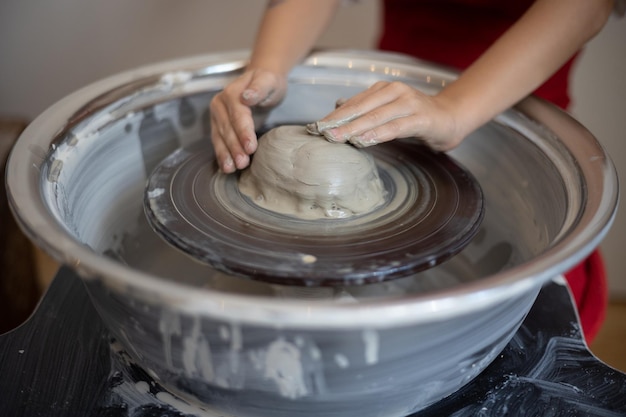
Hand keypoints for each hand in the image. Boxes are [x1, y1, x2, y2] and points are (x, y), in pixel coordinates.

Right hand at [209, 68, 286, 172]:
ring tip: (231, 169)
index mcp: (232, 93)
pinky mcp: (218, 125)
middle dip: (234, 147)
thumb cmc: (267, 82)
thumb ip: (259, 88)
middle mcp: (220, 104)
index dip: (244, 132)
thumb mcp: (268, 81)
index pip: (238, 116)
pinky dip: (222, 155)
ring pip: (219, 137)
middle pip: (227, 129)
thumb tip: (246, 97)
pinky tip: (226, 167)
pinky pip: (218, 141)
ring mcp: (217, 116)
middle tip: (242, 163)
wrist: (261, 80)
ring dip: (225, 154)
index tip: (251, 147)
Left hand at [306, 81, 464, 151]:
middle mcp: (395, 92)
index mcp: (383, 89)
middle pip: (361, 108)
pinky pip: (396, 126)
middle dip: (339, 121)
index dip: (335, 115)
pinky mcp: (421, 118)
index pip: (354, 103)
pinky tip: (364, 140)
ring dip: (355, 128)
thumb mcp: (388, 111)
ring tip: (337, 138)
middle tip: (321, 133)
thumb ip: (366, 109)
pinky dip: (379, 133)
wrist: (450, 118)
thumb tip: (338, 107)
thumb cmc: (416, 117)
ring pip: (376, 116)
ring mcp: (409, 103)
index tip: (316, 126)